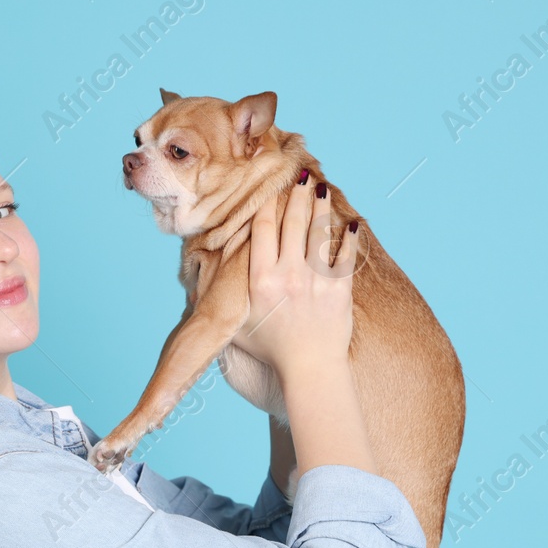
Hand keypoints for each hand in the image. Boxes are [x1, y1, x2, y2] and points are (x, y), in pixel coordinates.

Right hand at [231, 174, 359, 376]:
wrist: (309, 370)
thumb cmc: (271, 350)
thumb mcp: (237, 325)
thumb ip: (221, 302)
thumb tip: (197, 286)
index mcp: (261, 280)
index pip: (263, 230)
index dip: (266, 205)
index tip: (268, 189)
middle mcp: (289, 275)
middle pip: (292, 223)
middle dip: (295, 195)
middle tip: (299, 176)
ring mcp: (317, 281)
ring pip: (318, 233)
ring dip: (319, 207)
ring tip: (319, 189)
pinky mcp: (340, 290)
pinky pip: (345, 256)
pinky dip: (348, 238)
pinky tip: (350, 224)